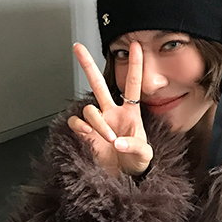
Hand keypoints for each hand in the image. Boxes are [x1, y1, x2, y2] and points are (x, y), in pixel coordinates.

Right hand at [67, 42, 153, 176]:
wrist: (123, 175)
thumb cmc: (137, 162)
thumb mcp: (145, 155)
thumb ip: (135, 146)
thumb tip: (118, 142)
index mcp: (130, 111)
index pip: (132, 84)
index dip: (135, 65)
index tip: (137, 45)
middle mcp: (111, 112)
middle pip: (98, 83)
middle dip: (88, 65)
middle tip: (78, 47)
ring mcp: (97, 121)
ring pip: (89, 109)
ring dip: (97, 123)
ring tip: (108, 138)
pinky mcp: (85, 133)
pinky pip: (76, 122)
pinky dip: (81, 128)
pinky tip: (88, 135)